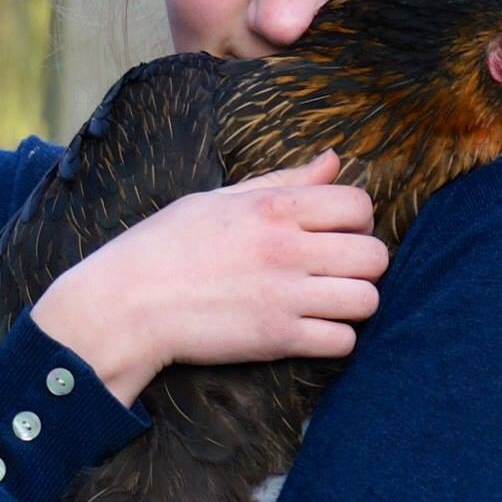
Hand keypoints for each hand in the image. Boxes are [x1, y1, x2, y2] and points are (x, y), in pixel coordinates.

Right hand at [30, 149, 388, 404]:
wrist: (126, 304)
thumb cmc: (165, 246)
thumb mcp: (220, 199)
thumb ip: (283, 181)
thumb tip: (333, 160)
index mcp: (273, 207)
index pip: (358, 205)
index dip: (358, 220)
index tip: (337, 233)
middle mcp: (287, 248)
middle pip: (374, 255)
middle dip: (363, 263)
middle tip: (336, 270)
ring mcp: (285, 296)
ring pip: (367, 300)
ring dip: (354, 303)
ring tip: (327, 301)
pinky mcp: (277, 339)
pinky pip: (343, 342)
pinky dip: (335, 339)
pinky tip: (311, 329)